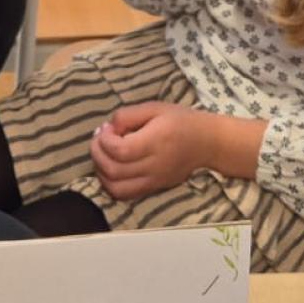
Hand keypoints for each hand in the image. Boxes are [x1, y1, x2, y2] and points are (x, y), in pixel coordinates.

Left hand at [90, 101, 204, 199]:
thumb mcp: (154, 108)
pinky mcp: (154, 188)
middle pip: (114, 170)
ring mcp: (154, 181)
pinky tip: (112, 167)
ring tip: (103, 154)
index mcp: (156, 141)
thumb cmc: (180, 120)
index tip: (105, 128)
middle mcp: (154, 165)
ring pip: (116, 188)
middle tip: (99, 139)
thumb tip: (107, 129)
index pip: (121, 150)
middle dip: (97, 154)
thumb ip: (127, 115)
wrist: (207, 143)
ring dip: (100, 171)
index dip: (104, 140)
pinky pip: (125, 194)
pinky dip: (111, 183)